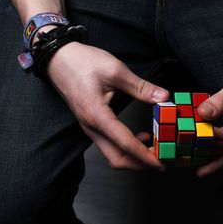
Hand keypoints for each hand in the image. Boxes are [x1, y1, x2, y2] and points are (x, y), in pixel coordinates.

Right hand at [45, 40, 169, 171]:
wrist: (59, 59)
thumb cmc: (82, 62)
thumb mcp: (116, 71)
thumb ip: (141, 87)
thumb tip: (163, 97)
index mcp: (97, 116)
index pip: (126, 144)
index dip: (146, 156)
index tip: (161, 162)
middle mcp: (91, 127)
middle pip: (117, 159)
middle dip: (140, 164)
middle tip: (161, 160)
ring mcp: (89, 127)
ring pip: (112, 154)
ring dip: (134, 156)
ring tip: (155, 148)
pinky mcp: (90, 124)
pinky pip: (109, 144)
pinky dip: (126, 147)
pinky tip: (141, 137)